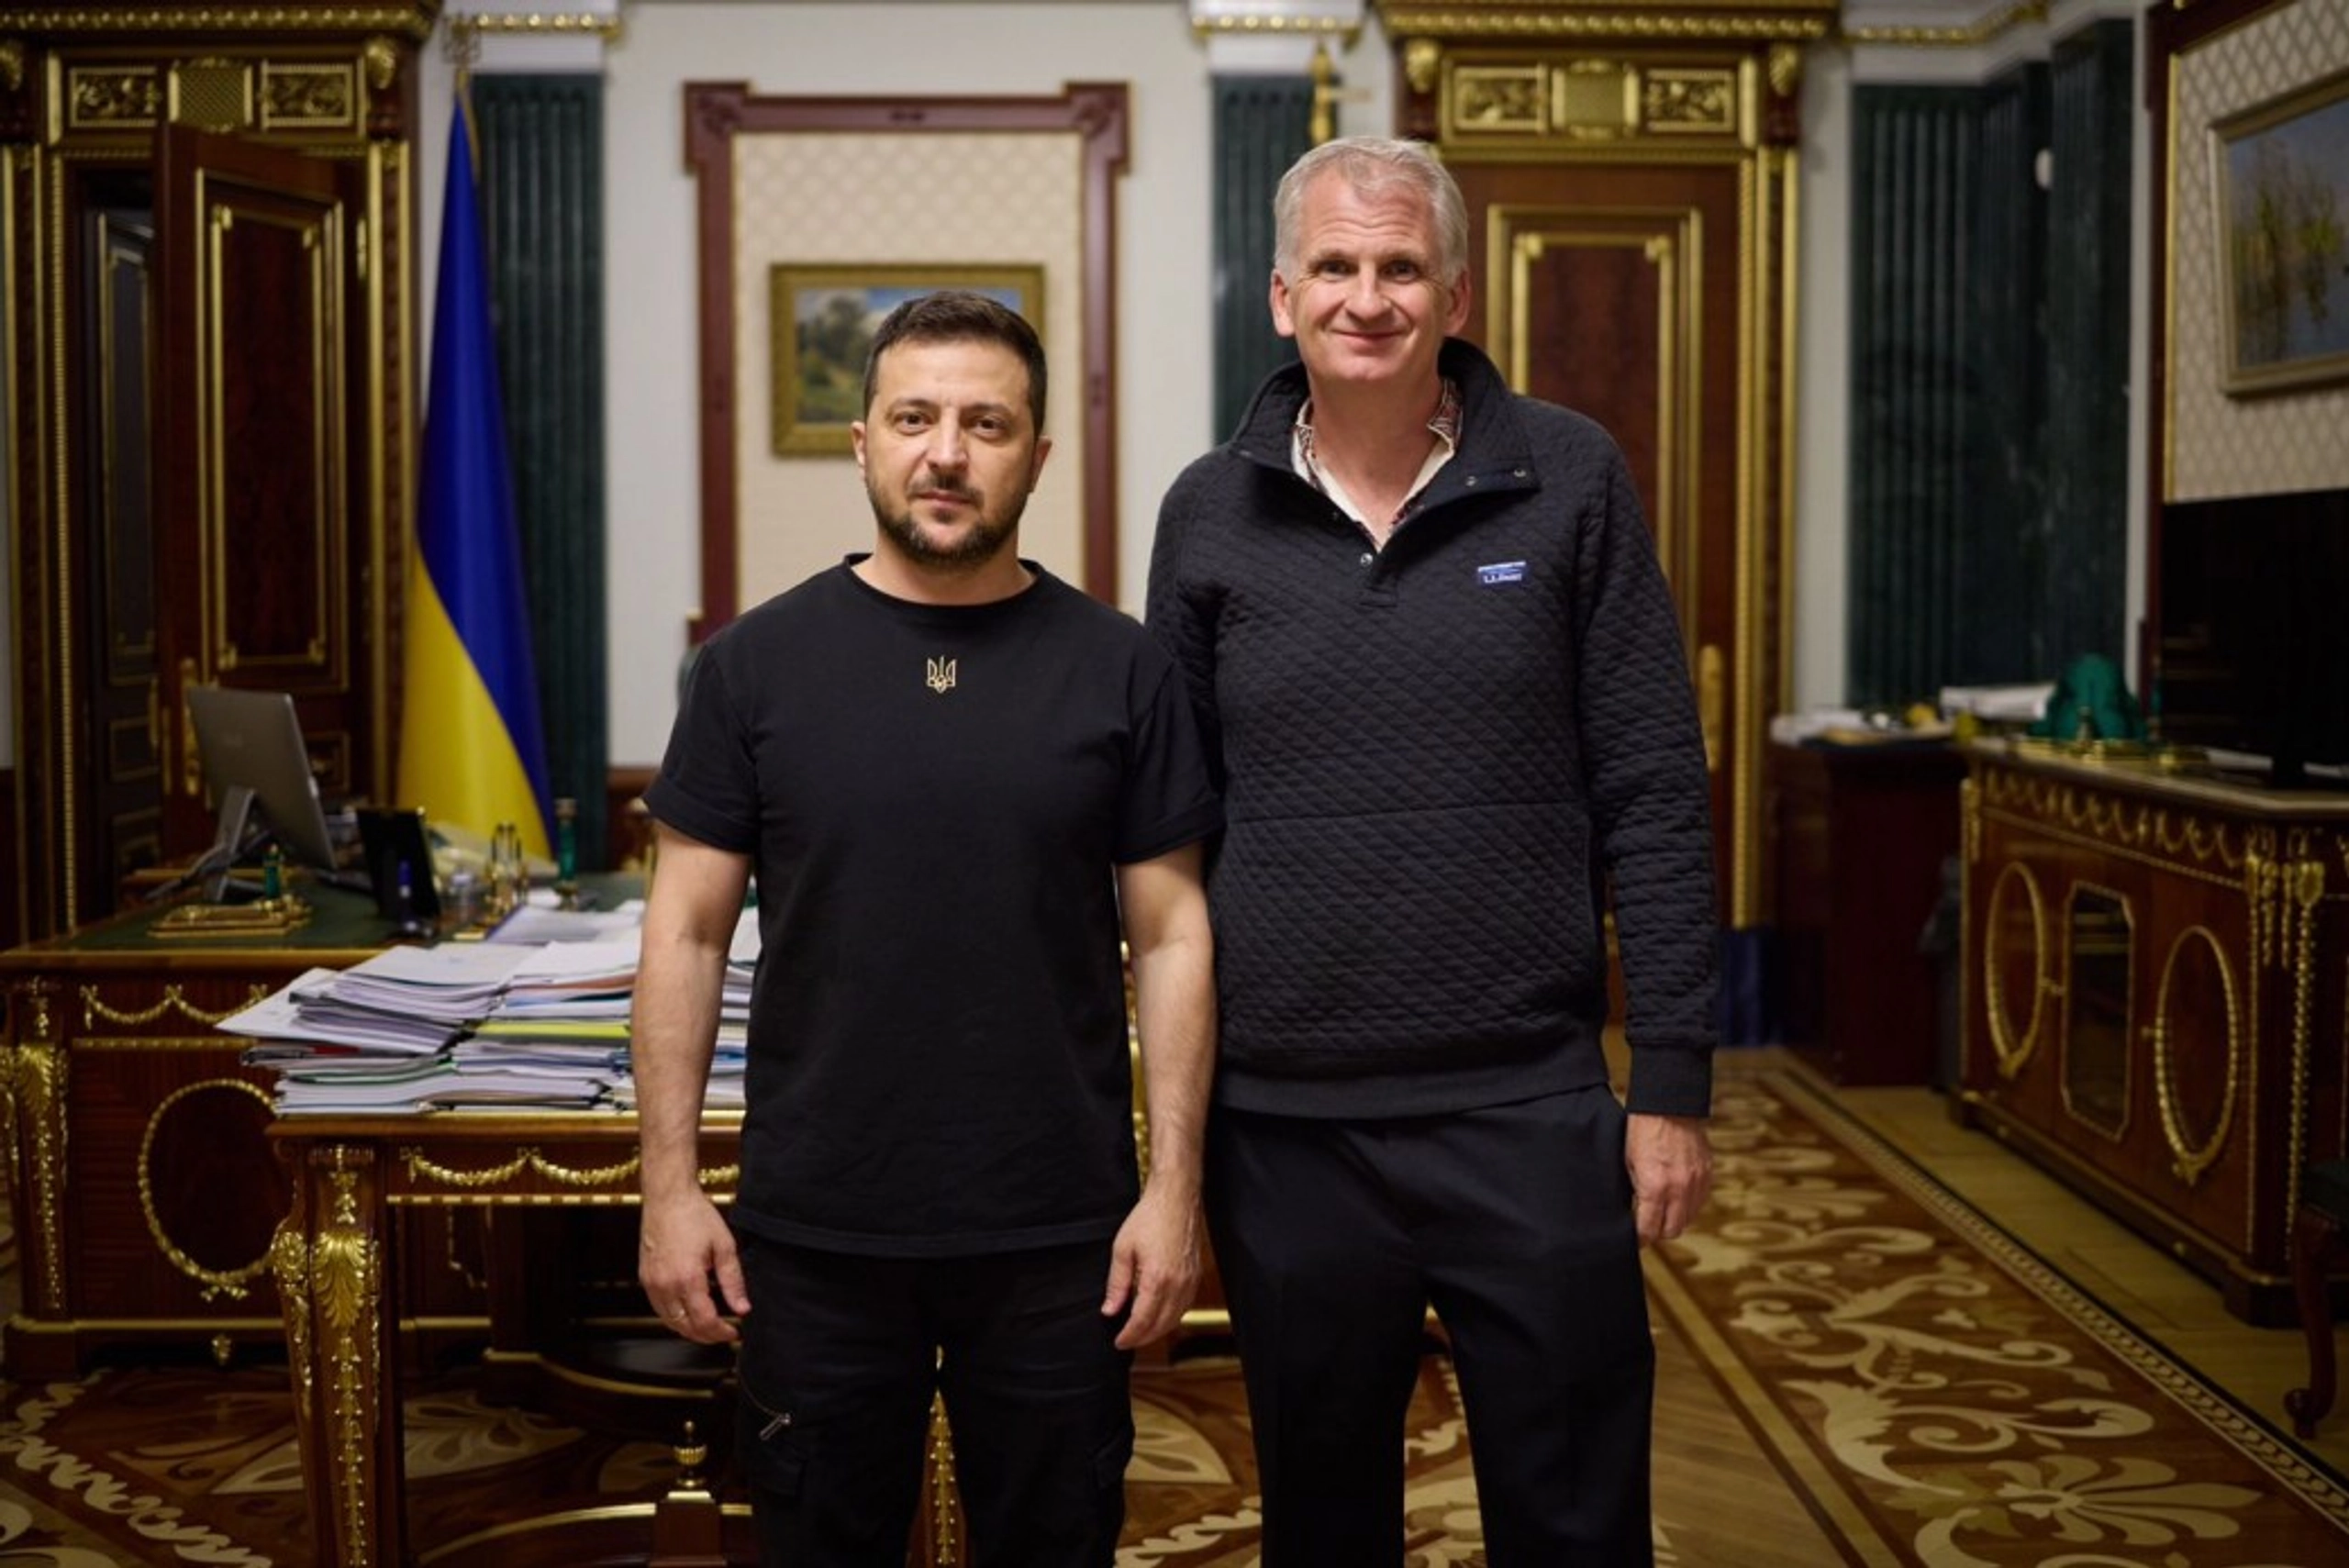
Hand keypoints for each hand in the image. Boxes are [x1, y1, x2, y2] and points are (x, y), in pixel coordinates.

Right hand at [638, 1190, 748, 1343]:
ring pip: (670, 1321)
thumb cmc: (695, 1216)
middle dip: (707, 1336)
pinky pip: (660, 1309)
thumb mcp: (724, 1246)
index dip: (721, 1332)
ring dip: (690, 1330)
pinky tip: (689, 1313)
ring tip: (709, 1327)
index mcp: (687, 1278)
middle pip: (685, 1327)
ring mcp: (651, 1283)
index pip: (704, 1321)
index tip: (734, 1332)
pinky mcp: (645, 1278)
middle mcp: (665, 1285)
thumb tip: (743, 1308)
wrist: (668, 1198)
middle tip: (724, 1333)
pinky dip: (675, 1318)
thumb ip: (733, 1281)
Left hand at [1101, 1185, 1201, 1349]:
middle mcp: (1178, 1284)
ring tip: (1141, 1331)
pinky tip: (1160, 1315)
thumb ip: (1116, 1284)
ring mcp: (1190, 1281)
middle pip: (1161, 1325)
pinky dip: (1172, 1317)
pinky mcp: (1196, 1275)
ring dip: (1158, 1330)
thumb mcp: (1122, 1250)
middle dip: (1143, 1338)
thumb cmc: (1149, 1218)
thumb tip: (1110, 1310)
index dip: (1129, 1335)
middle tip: (1127, 1340)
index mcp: (1157, 1279)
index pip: (1142, 1321)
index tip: (1118, 1342)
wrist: (1176, 1198)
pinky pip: (1185, 1306)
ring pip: (1176, 1319)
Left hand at [1626, 1112, 1712, 1245]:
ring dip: (1675, 1220)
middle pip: (1672, 1230)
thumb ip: (1636, 1191)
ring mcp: (1696, 1182)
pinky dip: (1689, 1206)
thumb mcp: (1629, 1163)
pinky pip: (1700, 1202)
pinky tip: (1677, 1198)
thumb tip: (1637, 1211)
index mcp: (1655, 1187)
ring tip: (1662, 1212)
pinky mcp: (1707, 1174)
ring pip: (1688, 1219)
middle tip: (1648, 1227)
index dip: (1640, 1238)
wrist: (1669, 1105)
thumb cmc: (1643, 1131)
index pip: (1649, 1229)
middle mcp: (1679, 1189)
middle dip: (1658, 1232)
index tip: (1635, 1239)